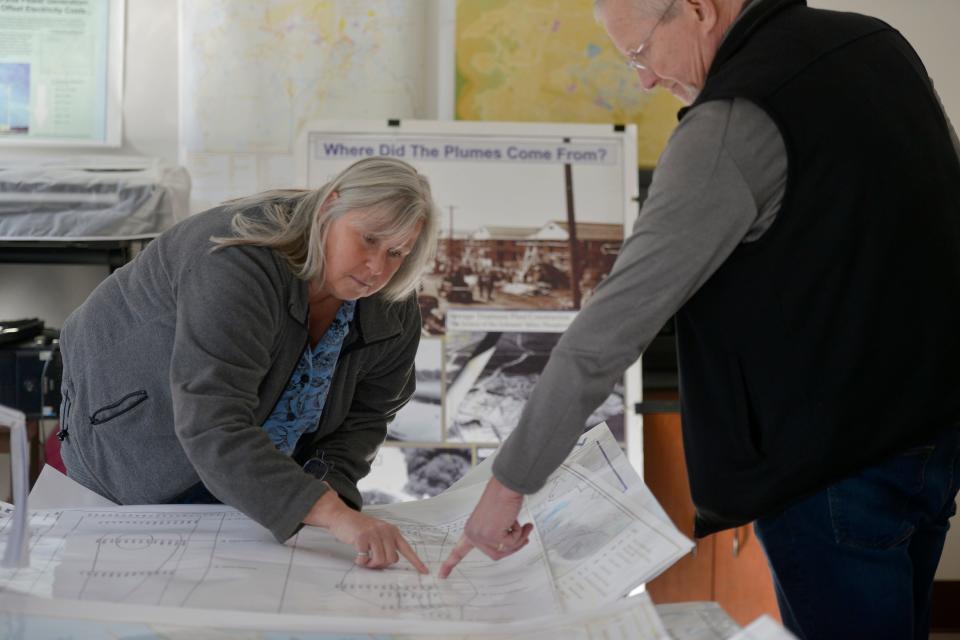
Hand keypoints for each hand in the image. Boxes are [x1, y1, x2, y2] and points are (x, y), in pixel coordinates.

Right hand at [304, 488, 428, 573]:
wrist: (342, 516)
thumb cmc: (361, 528)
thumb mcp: (378, 532)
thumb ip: (386, 544)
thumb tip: (389, 562)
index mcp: (393, 531)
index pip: (407, 549)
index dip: (416, 562)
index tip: (425, 572)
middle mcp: (386, 531)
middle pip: (392, 559)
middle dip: (381, 565)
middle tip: (371, 561)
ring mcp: (374, 533)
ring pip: (380, 560)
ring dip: (371, 565)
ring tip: (365, 560)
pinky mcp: (362, 537)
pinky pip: (365, 558)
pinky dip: (361, 562)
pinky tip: (358, 557)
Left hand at [438, 476, 532, 578]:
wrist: (506, 487)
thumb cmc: (503, 499)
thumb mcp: (497, 522)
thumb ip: (499, 537)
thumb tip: (511, 548)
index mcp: (470, 531)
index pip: (458, 551)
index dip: (450, 564)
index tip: (441, 576)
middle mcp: (473, 535)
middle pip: (496, 555)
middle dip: (514, 546)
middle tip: (524, 533)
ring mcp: (481, 536)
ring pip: (505, 551)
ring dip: (519, 539)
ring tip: (523, 526)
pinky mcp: (492, 535)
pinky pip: (512, 544)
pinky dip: (520, 533)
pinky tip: (518, 521)